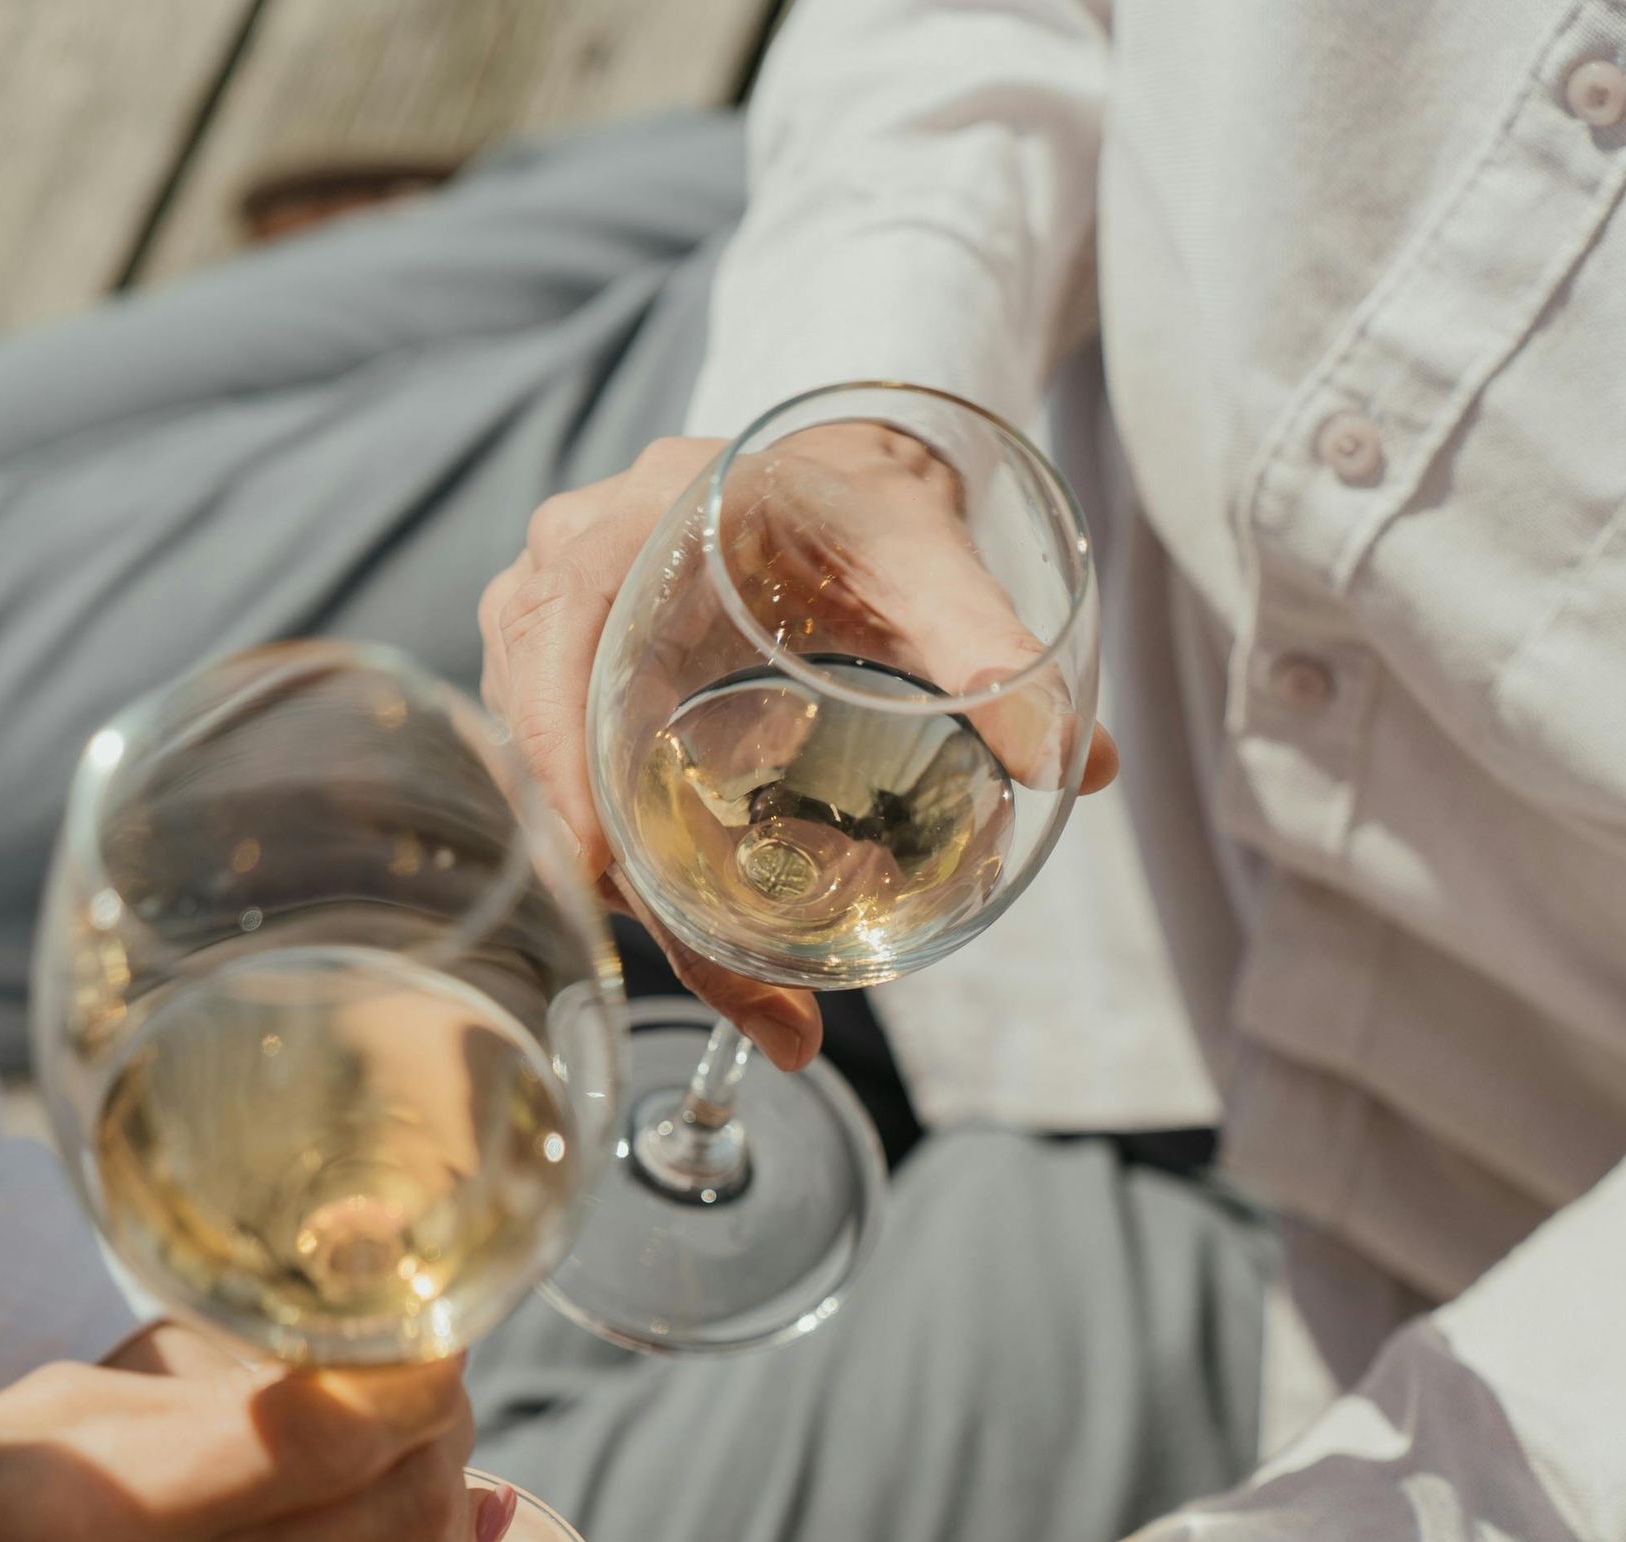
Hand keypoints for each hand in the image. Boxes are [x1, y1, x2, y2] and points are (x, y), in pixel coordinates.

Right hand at [0, 1351, 489, 1541]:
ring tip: (415, 1464)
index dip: (410, 1377)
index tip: (427, 1335)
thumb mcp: (41, 1408)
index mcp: (90, 1518)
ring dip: (443, 1515)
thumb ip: (211, 1385)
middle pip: (395, 1520)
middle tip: (429, 1394)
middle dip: (441, 1435)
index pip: (326, 1443)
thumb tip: (377, 1361)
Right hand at [478, 428, 1119, 1066]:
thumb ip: (990, 650)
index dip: (565, 774)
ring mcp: (548, 629)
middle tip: (736, 981)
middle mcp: (559, 573)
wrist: (833, 476)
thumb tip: (1079, 765)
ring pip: (550, 776)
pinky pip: (564, 776)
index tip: (608, 870)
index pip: (553, 662)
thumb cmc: (862, 506)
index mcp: (624, 530)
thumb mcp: (925, 560)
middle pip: (547, 745)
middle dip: (624, 875)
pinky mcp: (564, 679)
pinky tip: (696, 904)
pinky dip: (622, 848)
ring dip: (625, 875)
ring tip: (737, 965)